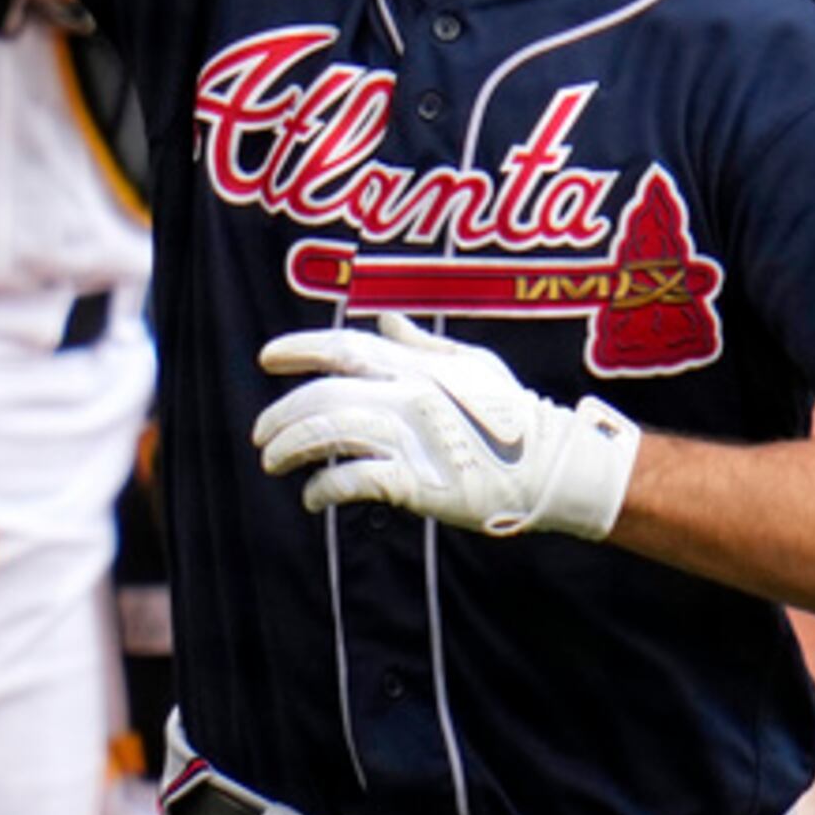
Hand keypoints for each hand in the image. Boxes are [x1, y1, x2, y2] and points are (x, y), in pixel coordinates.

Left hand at [252, 316, 639, 539]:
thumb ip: (422, 344)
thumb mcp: (472, 363)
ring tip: (273, 462)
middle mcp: (408, 396)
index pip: (344, 347)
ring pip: (328, 434)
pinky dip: (323, 487)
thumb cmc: (514, 414)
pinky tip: (312, 496)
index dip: (300, 348)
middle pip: (324, 395)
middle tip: (261, 434)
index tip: (266, 357)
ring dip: (290, 449)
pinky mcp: (417, 482)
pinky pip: (352, 480)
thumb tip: (386, 318)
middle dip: (282, 414)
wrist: (553, 466)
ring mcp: (411, 438)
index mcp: (417, 366)